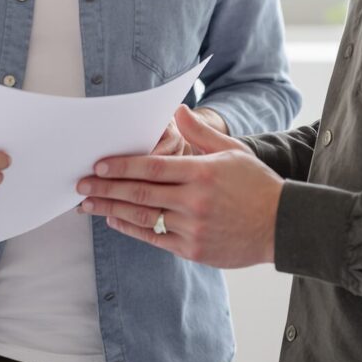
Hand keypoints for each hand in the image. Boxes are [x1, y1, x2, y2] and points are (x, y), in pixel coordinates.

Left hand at [77, 112, 280, 268]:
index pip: (152, 167)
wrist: (282, 225)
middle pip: (139, 193)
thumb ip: (201, 132)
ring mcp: (192, 228)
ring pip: (142, 217)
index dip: (121, 166)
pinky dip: (131, 228)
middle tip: (80, 184)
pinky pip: (154, 238)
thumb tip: (176, 111)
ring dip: (110, 210)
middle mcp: (194, 201)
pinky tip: (114, 220)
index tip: (97, 164)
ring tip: (88, 204)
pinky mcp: (193, 249)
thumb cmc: (255, 185)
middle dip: (105, 188)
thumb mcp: (232, 151)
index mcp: (202, 173)